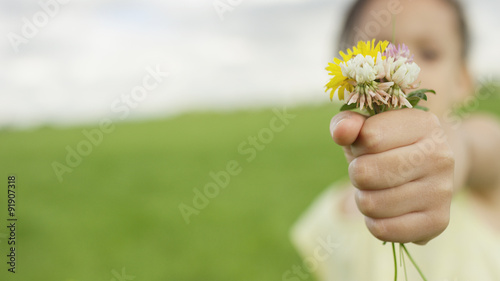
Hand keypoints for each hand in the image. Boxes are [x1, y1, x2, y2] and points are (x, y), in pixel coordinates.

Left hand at [330, 109, 453, 243]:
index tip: (369, 146)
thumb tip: (341, 131)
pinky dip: (374, 222)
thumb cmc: (387, 146)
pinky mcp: (437, 221)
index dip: (358, 145)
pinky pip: (383, 229)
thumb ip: (346, 123)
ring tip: (378, 189)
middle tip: (369, 172)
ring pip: (371, 204)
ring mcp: (442, 190)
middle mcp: (440, 156)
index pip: (369, 137)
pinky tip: (386, 209)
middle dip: (357, 174)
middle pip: (365, 173)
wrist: (429, 172)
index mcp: (423, 124)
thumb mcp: (365, 127)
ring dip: (364, 198)